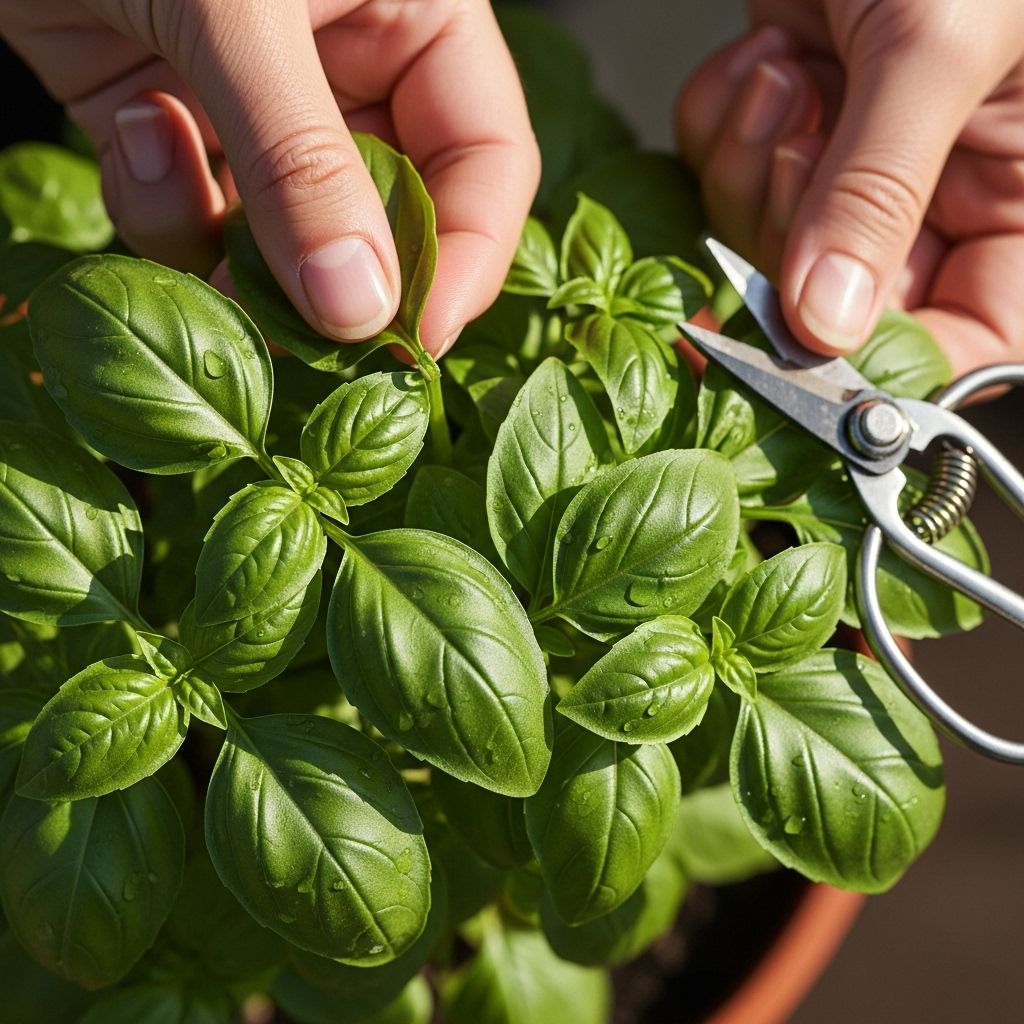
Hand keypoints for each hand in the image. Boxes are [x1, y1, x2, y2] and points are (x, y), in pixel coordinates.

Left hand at [0, 0, 538, 354]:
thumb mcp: (233, 13)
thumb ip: (301, 163)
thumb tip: (358, 312)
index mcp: (414, 14)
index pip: (486, 160)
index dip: (467, 258)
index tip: (416, 339)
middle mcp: (351, 68)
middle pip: (390, 216)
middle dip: (338, 279)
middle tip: (299, 334)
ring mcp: (263, 106)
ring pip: (289, 238)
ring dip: (236, 253)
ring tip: (183, 210)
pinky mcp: (181, 128)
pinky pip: (201, 217)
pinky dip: (162, 205)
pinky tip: (128, 130)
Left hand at [675, 0, 1023, 375]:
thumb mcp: (944, 40)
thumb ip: (878, 191)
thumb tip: (826, 326)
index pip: (961, 345)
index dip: (876, 366)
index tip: (797, 354)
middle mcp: (947, 191)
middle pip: (839, 302)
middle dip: (793, 236)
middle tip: (806, 140)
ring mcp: (862, 156)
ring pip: (770, 242)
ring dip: (753, 167)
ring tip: (792, 68)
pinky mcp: (798, 112)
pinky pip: (729, 168)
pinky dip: (725, 118)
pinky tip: (768, 50)